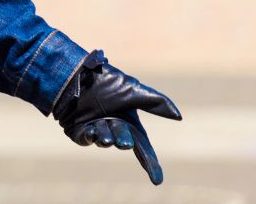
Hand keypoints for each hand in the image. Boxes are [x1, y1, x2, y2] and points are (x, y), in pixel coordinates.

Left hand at [52, 50, 181, 184]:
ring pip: (105, 140)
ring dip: (105, 135)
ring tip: (101, 124)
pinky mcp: (80, 132)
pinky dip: (90, 136)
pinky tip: (89, 129)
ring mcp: (97, 131)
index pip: (143, 147)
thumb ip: (155, 102)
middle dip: (124, 140)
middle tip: (123, 140)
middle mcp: (115, 129)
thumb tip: (179, 116)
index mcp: (130, 123)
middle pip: (124, 142)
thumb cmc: (106, 81)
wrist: (76, 73)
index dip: (151, 164)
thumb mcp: (133, 90)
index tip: (157, 181)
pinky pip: (87, 139)